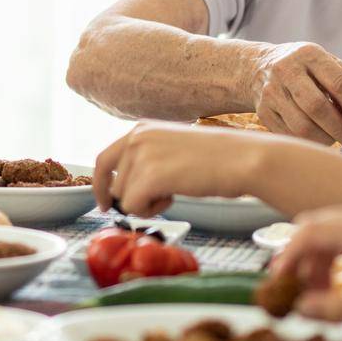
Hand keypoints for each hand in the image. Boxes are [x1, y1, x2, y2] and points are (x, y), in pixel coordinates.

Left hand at [93, 122, 269, 214]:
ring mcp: (141, 156)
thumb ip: (147, 159)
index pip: (103, 160)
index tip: (104, 202)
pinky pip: (134, 207)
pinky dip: (152, 211)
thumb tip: (123, 188)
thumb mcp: (172, 148)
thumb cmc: (215, 158)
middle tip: (160, 200)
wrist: (241, 159)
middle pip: (114, 185)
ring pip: (125, 199)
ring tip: (175, 190)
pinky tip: (174, 196)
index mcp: (140, 129)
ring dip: (148, 204)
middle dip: (133, 199)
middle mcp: (135, 138)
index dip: (100, 185)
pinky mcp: (150, 176)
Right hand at [248, 41, 341, 145]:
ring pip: (302, 126)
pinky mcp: (262, 111)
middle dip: (341, 129)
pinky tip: (318, 139)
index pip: (341, 84)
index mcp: (310, 54)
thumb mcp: (326, 65)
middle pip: (318, 107)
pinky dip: (308, 143)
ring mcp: (271, 91)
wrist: (258, 68)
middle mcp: (287, 70)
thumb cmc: (305, 70)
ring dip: (326, 140)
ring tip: (336, 140)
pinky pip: (290, 135)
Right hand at [273, 200, 341, 322]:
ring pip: (323, 230)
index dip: (288, 255)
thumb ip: (335, 309)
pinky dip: (327, 255)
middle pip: (312, 227)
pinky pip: (337, 233)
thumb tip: (300, 309)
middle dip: (298, 257)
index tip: (277, 279)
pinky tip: (330, 282)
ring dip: (313, 259)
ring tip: (315, 292)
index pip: (310, 232)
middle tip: (291, 287)